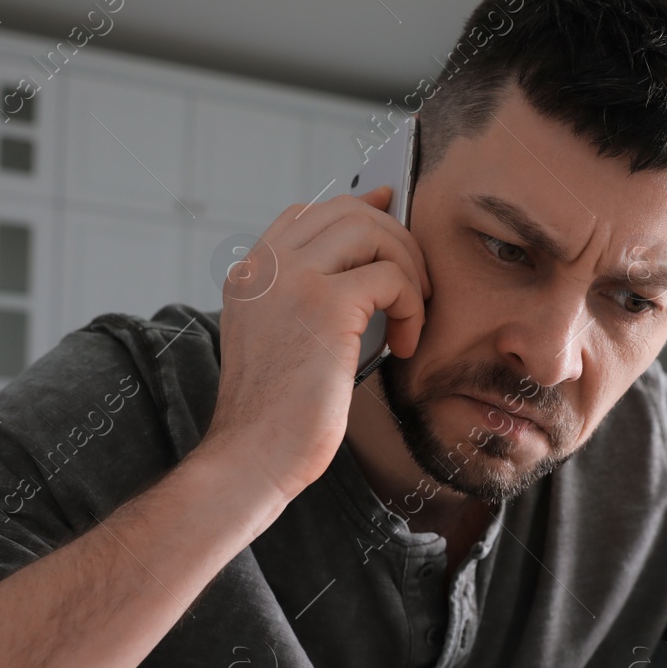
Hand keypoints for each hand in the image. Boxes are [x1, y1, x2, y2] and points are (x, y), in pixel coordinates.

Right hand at [203, 184, 430, 502]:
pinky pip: (391, 276)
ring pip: (371, 231)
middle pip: (347, 212)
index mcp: (250, 275)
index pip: (308, 213)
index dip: (359, 213)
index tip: (393, 229)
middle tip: (416, 288)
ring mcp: (292, 280)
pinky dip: (411, 306)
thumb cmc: (277, 414)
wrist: (253, 455)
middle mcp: (265, 267)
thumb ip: (310, 298)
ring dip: (408, 269)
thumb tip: (358, 271)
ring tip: (412, 315)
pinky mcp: (325, 304)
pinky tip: (405, 344)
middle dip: (396, 242)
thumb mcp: (284, 341)